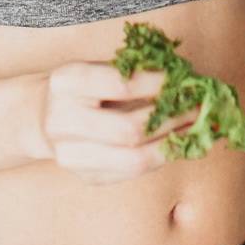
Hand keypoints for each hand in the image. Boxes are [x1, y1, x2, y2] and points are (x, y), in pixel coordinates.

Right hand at [23, 62, 203, 185]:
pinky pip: (133, 173)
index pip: (120, 84)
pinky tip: (179, 144)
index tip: (186, 80)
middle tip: (200, 108)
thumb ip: (135, 72)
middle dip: (173, 119)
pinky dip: (162, 158)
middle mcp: (62, 120)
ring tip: (197, 128)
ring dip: (174, 144)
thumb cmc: (84, 86)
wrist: (43, 116)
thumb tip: (189, 78)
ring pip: (134, 160)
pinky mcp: (86, 176)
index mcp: (66, 82)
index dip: (159, 84)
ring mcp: (70, 155)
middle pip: (129, 129)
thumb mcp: (99, 67)